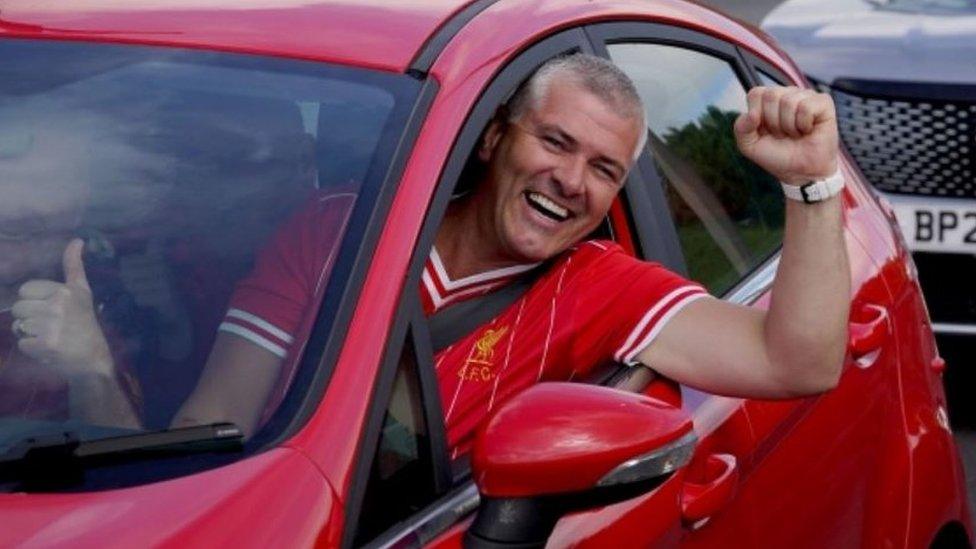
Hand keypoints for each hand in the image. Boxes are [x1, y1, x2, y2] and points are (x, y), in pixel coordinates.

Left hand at [11, 238, 112, 377]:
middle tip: (50, 326)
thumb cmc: (85, 324)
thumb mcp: (82, 292)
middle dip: (29, 318)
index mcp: (65, 291)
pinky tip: (48, 349)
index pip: (25, 290)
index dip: (34, 301)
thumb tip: (77, 239)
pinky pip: (21, 343)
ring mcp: (50, 326)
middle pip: (18, 308)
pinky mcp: (44, 345)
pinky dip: (31, 349)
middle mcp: (57, 306)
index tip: (52, 310)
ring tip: (49, 337)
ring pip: (18, 325)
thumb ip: (74, 265)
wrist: (94, 358)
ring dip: (29, 333)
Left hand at [733, 86, 838, 185]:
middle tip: (782, 135)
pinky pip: (806, 107)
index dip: (757, 115)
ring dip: (789, 126)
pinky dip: (804, 124)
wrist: (801, 173)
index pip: (756, 93)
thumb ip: (741, 128)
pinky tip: (808, 130)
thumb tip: (751, 114)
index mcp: (767, 101)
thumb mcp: (749, 146)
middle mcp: (786, 94)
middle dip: (774, 122)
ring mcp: (806, 96)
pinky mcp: (823, 103)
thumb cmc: (777, 156)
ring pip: (788, 102)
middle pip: (771, 95)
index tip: (765, 131)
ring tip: (795, 134)